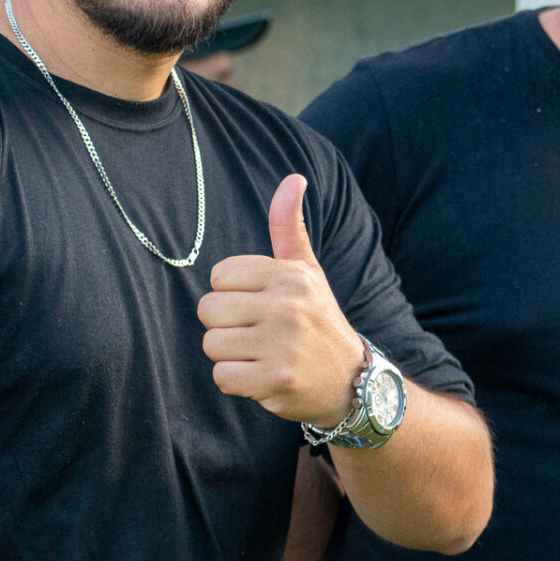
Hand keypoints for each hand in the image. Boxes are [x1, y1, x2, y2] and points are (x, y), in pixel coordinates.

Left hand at [198, 173, 364, 424]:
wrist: (351, 380)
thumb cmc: (317, 319)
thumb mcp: (307, 271)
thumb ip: (289, 226)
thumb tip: (294, 177)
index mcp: (290, 275)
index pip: (218, 276)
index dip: (232, 294)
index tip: (259, 306)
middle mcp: (288, 306)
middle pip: (208, 310)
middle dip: (225, 326)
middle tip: (257, 335)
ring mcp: (282, 345)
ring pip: (212, 344)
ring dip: (230, 356)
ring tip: (261, 355)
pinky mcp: (276, 380)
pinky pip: (222, 377)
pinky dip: (237, 382)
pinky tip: (262, 377)